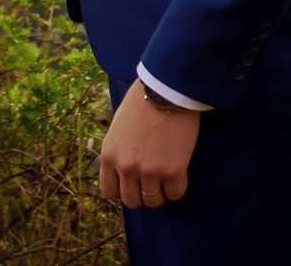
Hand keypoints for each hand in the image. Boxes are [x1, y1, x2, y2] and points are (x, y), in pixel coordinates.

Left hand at [99, 81, 199, 207]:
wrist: (168, 88)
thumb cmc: (144, 101)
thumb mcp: (119, 126)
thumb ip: (119, 150)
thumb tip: (124, 169)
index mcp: (109, 155)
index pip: (110, 191)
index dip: (124, 189)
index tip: (134, 182)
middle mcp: (126, 167)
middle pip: (132, 201)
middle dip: (143, 194)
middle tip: (154, 181)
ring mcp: (149, 171)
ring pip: (154, 201)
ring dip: (162, 192)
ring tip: (168, 176)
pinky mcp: (173, 171)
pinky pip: (175, 194)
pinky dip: (179, 187)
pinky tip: (180, 172)